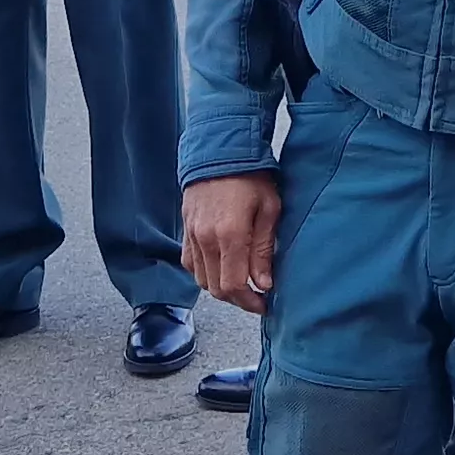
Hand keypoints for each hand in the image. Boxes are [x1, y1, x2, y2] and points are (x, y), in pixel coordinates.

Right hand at [182, 173, 280, 314]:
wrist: (220, 149)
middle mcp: (206, 239)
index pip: (234, 285)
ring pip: (202, 280)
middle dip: (238, 299)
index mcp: (230, 235)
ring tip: (242, 284)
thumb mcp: (269, 209)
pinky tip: (221, 268)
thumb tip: (263, 284)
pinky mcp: (186, 230)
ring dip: (222, 288)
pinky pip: (191, 264)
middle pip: (216, 288)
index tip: (264, 304)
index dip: (249, 302)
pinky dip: (205, 274)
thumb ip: (263, 250)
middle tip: (256, 298)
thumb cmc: (251, 176)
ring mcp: (192, 235)